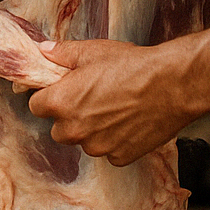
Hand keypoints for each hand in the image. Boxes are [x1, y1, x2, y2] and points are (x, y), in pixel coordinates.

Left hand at [30, 37, 200, 164]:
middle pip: (59, 130)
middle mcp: (75, 130)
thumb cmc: (131, 66)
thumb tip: (43, 51)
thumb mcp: (92, 51)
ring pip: (85, 142)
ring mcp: (98, 147)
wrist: (172, 85)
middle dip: (69, 117)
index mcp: (61, 103)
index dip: (49, 97)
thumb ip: (61, 53)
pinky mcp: (120, 157)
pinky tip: (129, 122)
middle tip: (91, 100)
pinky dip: (115, 141)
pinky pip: (109, 152)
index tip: (63, 92)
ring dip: (92, 131)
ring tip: (114, 109)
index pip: (36, 107)